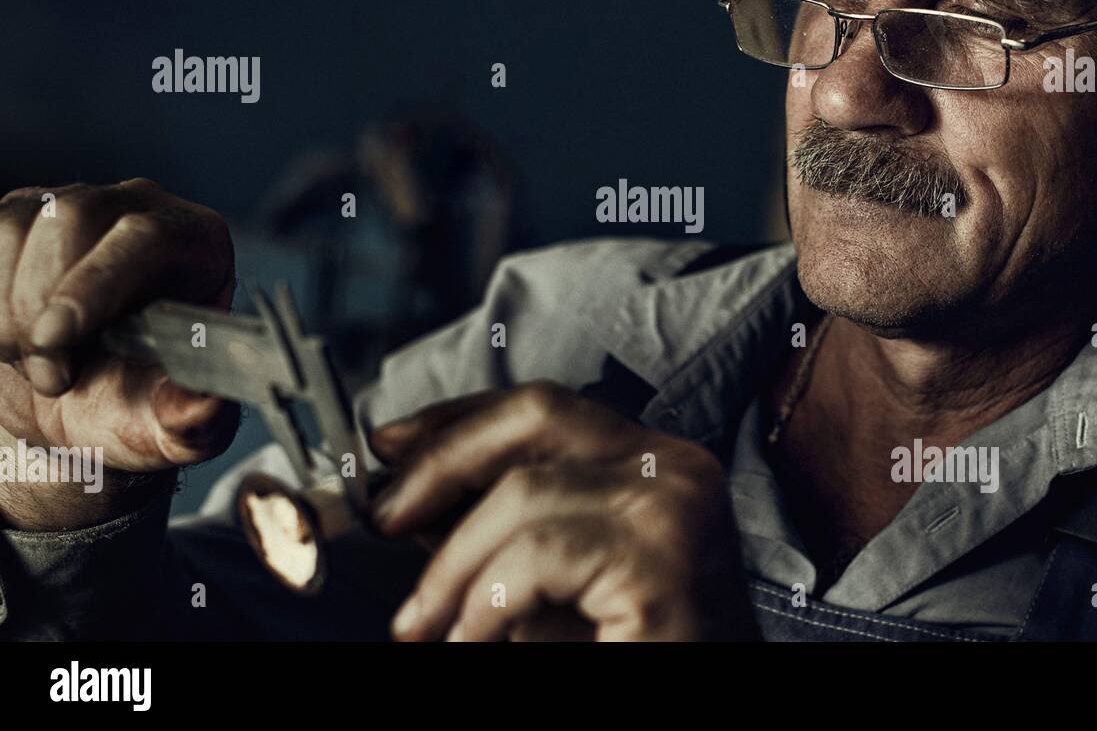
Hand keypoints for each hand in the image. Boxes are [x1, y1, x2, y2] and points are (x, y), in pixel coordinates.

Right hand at [0, 179, 238, 527]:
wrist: (74, 402)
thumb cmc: (134, 404)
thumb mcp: (169, 424)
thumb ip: (192, 417)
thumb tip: (207, 403)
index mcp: (197, 244)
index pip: (147, 237)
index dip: (96, 283)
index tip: (54, 339)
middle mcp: (139, 208)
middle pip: (72, 218)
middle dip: (40, 304)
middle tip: (52, 377)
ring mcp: (73, 204)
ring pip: (16, 225)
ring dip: (6, 308)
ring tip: (34, 360)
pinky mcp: (17, 217)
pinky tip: (8, 340)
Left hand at [370, 381, 759, 641]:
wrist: (701, 704)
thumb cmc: (629, 649)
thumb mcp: (550, 580)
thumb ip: (496, 532)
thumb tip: (411, 495)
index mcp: (656, 461)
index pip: (545, 407)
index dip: (458, 418)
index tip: (391, 443)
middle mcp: (677, 467)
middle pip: (536, 415)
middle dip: (441, 459)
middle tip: (383, 517)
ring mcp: (675, 508)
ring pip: (524, 491)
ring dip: (451, 563)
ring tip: (422, 624)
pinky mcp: (662, 563)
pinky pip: (538, 557)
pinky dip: (483, 600)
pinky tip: (469, 640)